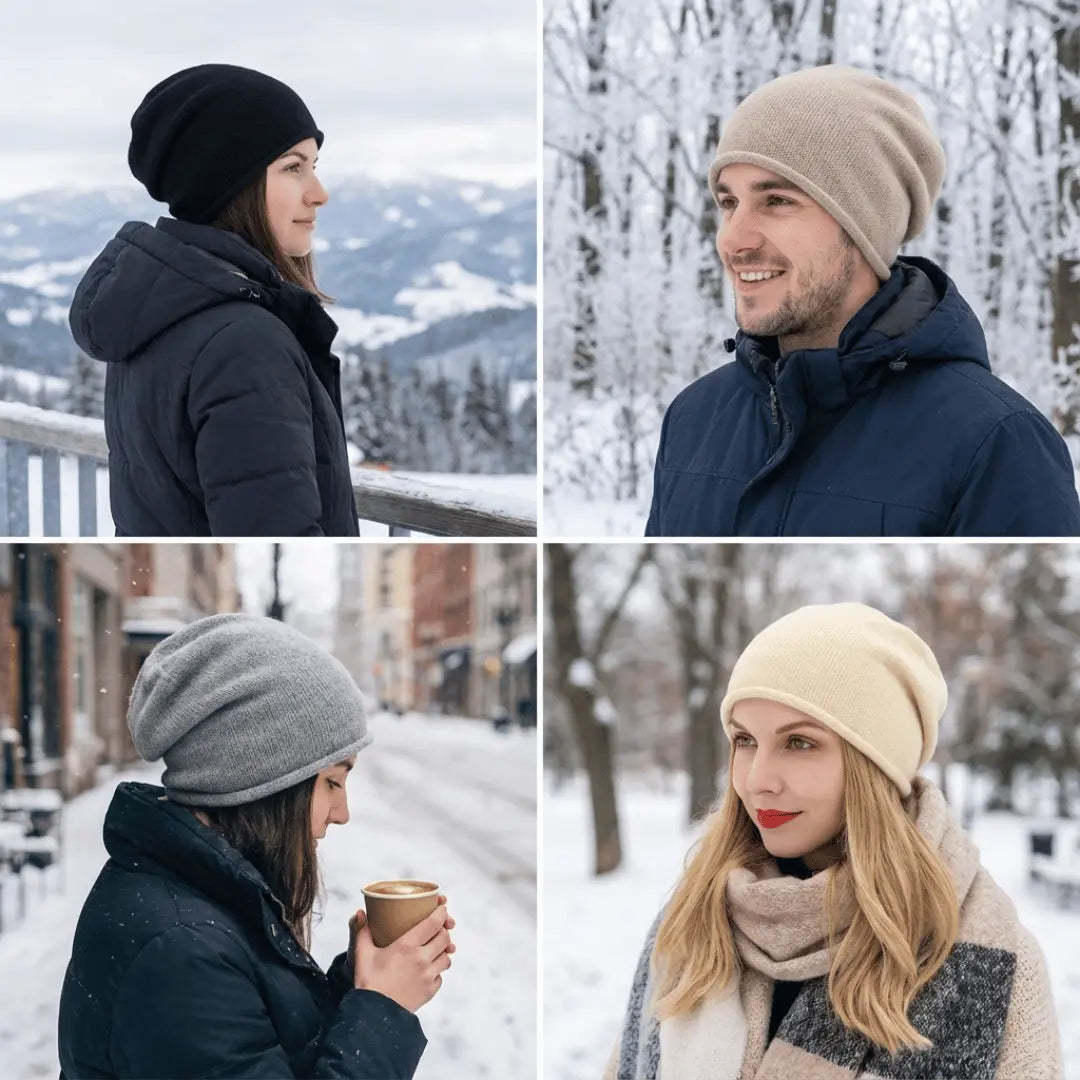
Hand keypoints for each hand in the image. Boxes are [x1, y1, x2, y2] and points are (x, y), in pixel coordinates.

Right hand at [351, 895, 456, 1012]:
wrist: (374, 1015)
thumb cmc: (368, 982)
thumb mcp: (362, 954)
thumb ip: (361, 931)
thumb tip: (360, 912)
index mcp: (407, 946)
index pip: (433, 923)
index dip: (441, 913)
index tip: (442, 908)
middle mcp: (421, 959)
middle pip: (444, 937)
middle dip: (443, 930)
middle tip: (437, 928)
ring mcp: (428, 976)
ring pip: (446, 956)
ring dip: (442, 951)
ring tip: (433, 949)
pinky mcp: (430, 991)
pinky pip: (440, 976)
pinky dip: (437, 971)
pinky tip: (427, 969)